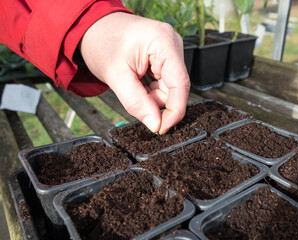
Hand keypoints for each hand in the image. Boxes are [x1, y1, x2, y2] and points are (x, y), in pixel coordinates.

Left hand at [79, 12, 189, 133]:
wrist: (94, 29)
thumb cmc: (102, 43)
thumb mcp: (115, 75)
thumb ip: (136, 102)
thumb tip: (156, 125)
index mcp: (163, 42)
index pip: (180, 84)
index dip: (174, 111)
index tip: (161, 128)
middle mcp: (173, 43)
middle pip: (175, 88)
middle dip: (155, 101)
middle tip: (133, 96)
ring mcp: (171, 50)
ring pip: (169, 88)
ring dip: (151, 95)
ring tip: (132, 83)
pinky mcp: (167, 57)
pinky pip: (165, 83)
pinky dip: (150, 89)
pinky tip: (137, 80)